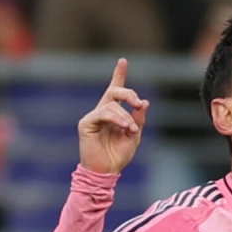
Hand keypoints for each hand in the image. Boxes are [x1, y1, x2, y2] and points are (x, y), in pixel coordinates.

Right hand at [78, 58, 149, 173]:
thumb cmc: (119, 155)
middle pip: (114, 91)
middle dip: (128, 94)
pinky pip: (103, 113)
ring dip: (125, 116)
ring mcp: (93, 116)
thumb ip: (138, 119)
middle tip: (138, 103)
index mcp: (115, 113)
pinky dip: (116, 119)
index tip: (123, 61)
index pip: (116, 90)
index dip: (119, 75)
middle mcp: (103, 111)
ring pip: (111, 105)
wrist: (107, 171)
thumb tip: (144, 103)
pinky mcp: (86, 123)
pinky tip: (123, 127)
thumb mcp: (134, 135)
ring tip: (131, 129)